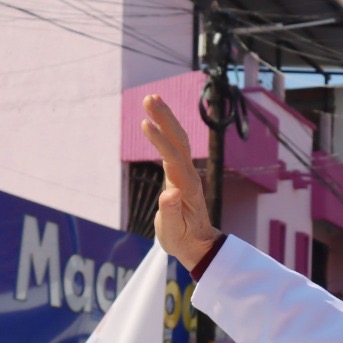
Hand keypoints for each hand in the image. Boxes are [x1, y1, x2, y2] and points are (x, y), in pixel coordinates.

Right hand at [142, 95, 219, 268]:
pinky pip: (175, 146)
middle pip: (178, 140)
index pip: (171, 157)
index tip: (144, 123)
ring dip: (166, 118)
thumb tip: (169, 193)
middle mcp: (188, 175)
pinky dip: (166, 130)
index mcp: (185, 187)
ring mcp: (186, 173)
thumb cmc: (182, 239)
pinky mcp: (180, 173)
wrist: (198, 243)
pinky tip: (156, 119)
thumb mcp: (172, 232)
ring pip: (178, 140)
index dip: (158, 140)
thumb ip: (170, 213)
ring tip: (151, 99)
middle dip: (164, 118)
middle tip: (149, 98)